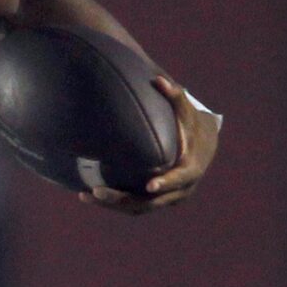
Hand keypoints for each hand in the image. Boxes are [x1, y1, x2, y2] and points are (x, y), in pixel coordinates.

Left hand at [85, 78, 220, 215]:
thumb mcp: (187, 112)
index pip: (178, 180)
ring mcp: (166, 198)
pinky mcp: (155, 200)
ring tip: (85, 195)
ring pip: (138, 208)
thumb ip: (175, 97)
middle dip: (122, 199)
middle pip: (150, 202)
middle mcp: (179, 190)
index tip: (149, 185)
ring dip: (112, 205)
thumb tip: (159, 79)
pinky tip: (89, 194)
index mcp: (190, 170)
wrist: (202, 146)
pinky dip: (114, 203)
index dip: (165, 183)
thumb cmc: (191, 125)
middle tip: (96, 191)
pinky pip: (133, 206)